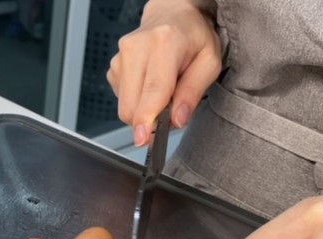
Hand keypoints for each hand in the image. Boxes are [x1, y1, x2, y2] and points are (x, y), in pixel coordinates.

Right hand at [107, 0, 220, 144]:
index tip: (143, 138)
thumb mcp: (209, 62)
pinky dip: (137, 100)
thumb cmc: (193, 37)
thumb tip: (177, 119)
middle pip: (131, 105)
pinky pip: (122, 100)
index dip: (146, 118)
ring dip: (144, 109)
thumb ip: (193, 92)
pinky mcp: (113, 68)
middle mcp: (136, 48)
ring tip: (163, 90)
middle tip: (171, 110)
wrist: (172, 16)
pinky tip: (149, 85)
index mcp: (164, 43)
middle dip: (149, 119)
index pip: (152, 89)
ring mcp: (120, 57)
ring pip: (125, 106)